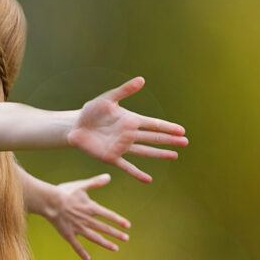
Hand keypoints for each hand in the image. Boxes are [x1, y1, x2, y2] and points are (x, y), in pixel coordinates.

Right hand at [45, 173, 130, 259]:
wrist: (49, 201)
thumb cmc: (64, 192)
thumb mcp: (81, 185)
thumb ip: (95, 182)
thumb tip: (109, 176)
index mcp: (90, 208)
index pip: (108, 215)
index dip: (118, 220)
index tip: (128, 226)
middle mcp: (87, 220)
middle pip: (104, 228)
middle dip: (116, 234)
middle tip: (126, 239)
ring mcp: (78, 228)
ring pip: (94, 237)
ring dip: (105, 243)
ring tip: (115, 248)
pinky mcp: (68, 234)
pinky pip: (76, 245)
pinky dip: (82, 252)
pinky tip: (88, 259)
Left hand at [66, 76, 187, 182]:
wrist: (74, 126)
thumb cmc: (91, 111)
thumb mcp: (107, 99)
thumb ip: (124, 91)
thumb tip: (142, 79)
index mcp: (130, 120)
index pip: (153, 124)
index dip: (167, 127)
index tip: (181, 130)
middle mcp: (129, 134)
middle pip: (153, 137)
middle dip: (169, 140)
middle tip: (185, 142)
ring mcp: (121, 146)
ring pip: (144, 151)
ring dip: (159, 154)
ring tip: (174, 155)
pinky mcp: (111, 157)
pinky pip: (126, 166)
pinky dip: (136, 173)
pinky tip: (148, 179)